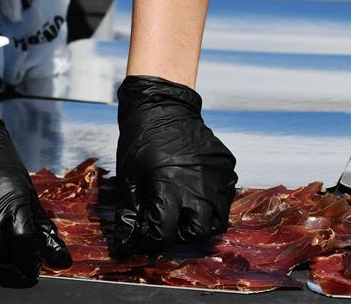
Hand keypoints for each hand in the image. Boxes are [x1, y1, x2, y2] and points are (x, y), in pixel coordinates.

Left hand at [113, 76, 236, 255]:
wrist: (164, 106)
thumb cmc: (142, 139)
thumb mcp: (129, 176)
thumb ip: (129, 213)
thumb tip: (123, 244)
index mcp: (168, 189)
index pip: (164, 234)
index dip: (152, 239)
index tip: (146, 235)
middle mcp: (197, 187)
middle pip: (197, 233)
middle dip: (180, 234)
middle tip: (168, 223)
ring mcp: (217, 178)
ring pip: (217, 220)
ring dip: (200, 223)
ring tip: (184, 212)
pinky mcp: (226, 168)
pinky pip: (226, 197)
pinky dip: (213, 202)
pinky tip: (196, 192)